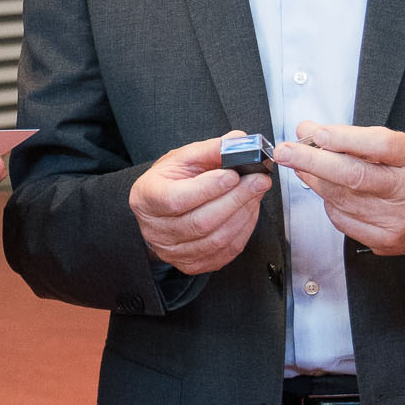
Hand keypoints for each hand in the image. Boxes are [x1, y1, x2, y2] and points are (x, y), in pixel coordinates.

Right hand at [128, 137, 270, 275]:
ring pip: (217, 239)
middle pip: (200, 222)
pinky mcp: (193, 264)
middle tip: (258, 180)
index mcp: (146, 199)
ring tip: (256, 192)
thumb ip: (209, 150)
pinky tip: (249, 210)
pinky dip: (244, 230)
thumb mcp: (182, 159)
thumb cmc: (170, 182)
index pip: (176, 199)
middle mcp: (156, 230)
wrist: (162, 208)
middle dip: (236, 199)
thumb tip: (238, 141)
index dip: (207, 189)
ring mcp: (174, 251)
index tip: (233, 174)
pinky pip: (226, 251)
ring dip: (243, 214)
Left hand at [274, 122, 404, 256]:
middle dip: (312, 161)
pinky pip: (342, 219)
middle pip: (355, 176)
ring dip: (313, 179)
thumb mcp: (396, 147)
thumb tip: (308, 130)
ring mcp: (396, 219)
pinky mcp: (385, 240)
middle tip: (285, 151)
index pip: (381, 145)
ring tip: (300, 164)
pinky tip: (328, 190)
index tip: (318, 132)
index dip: (346, 138)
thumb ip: (353, 137)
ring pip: (341, 198)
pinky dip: (329, 202)